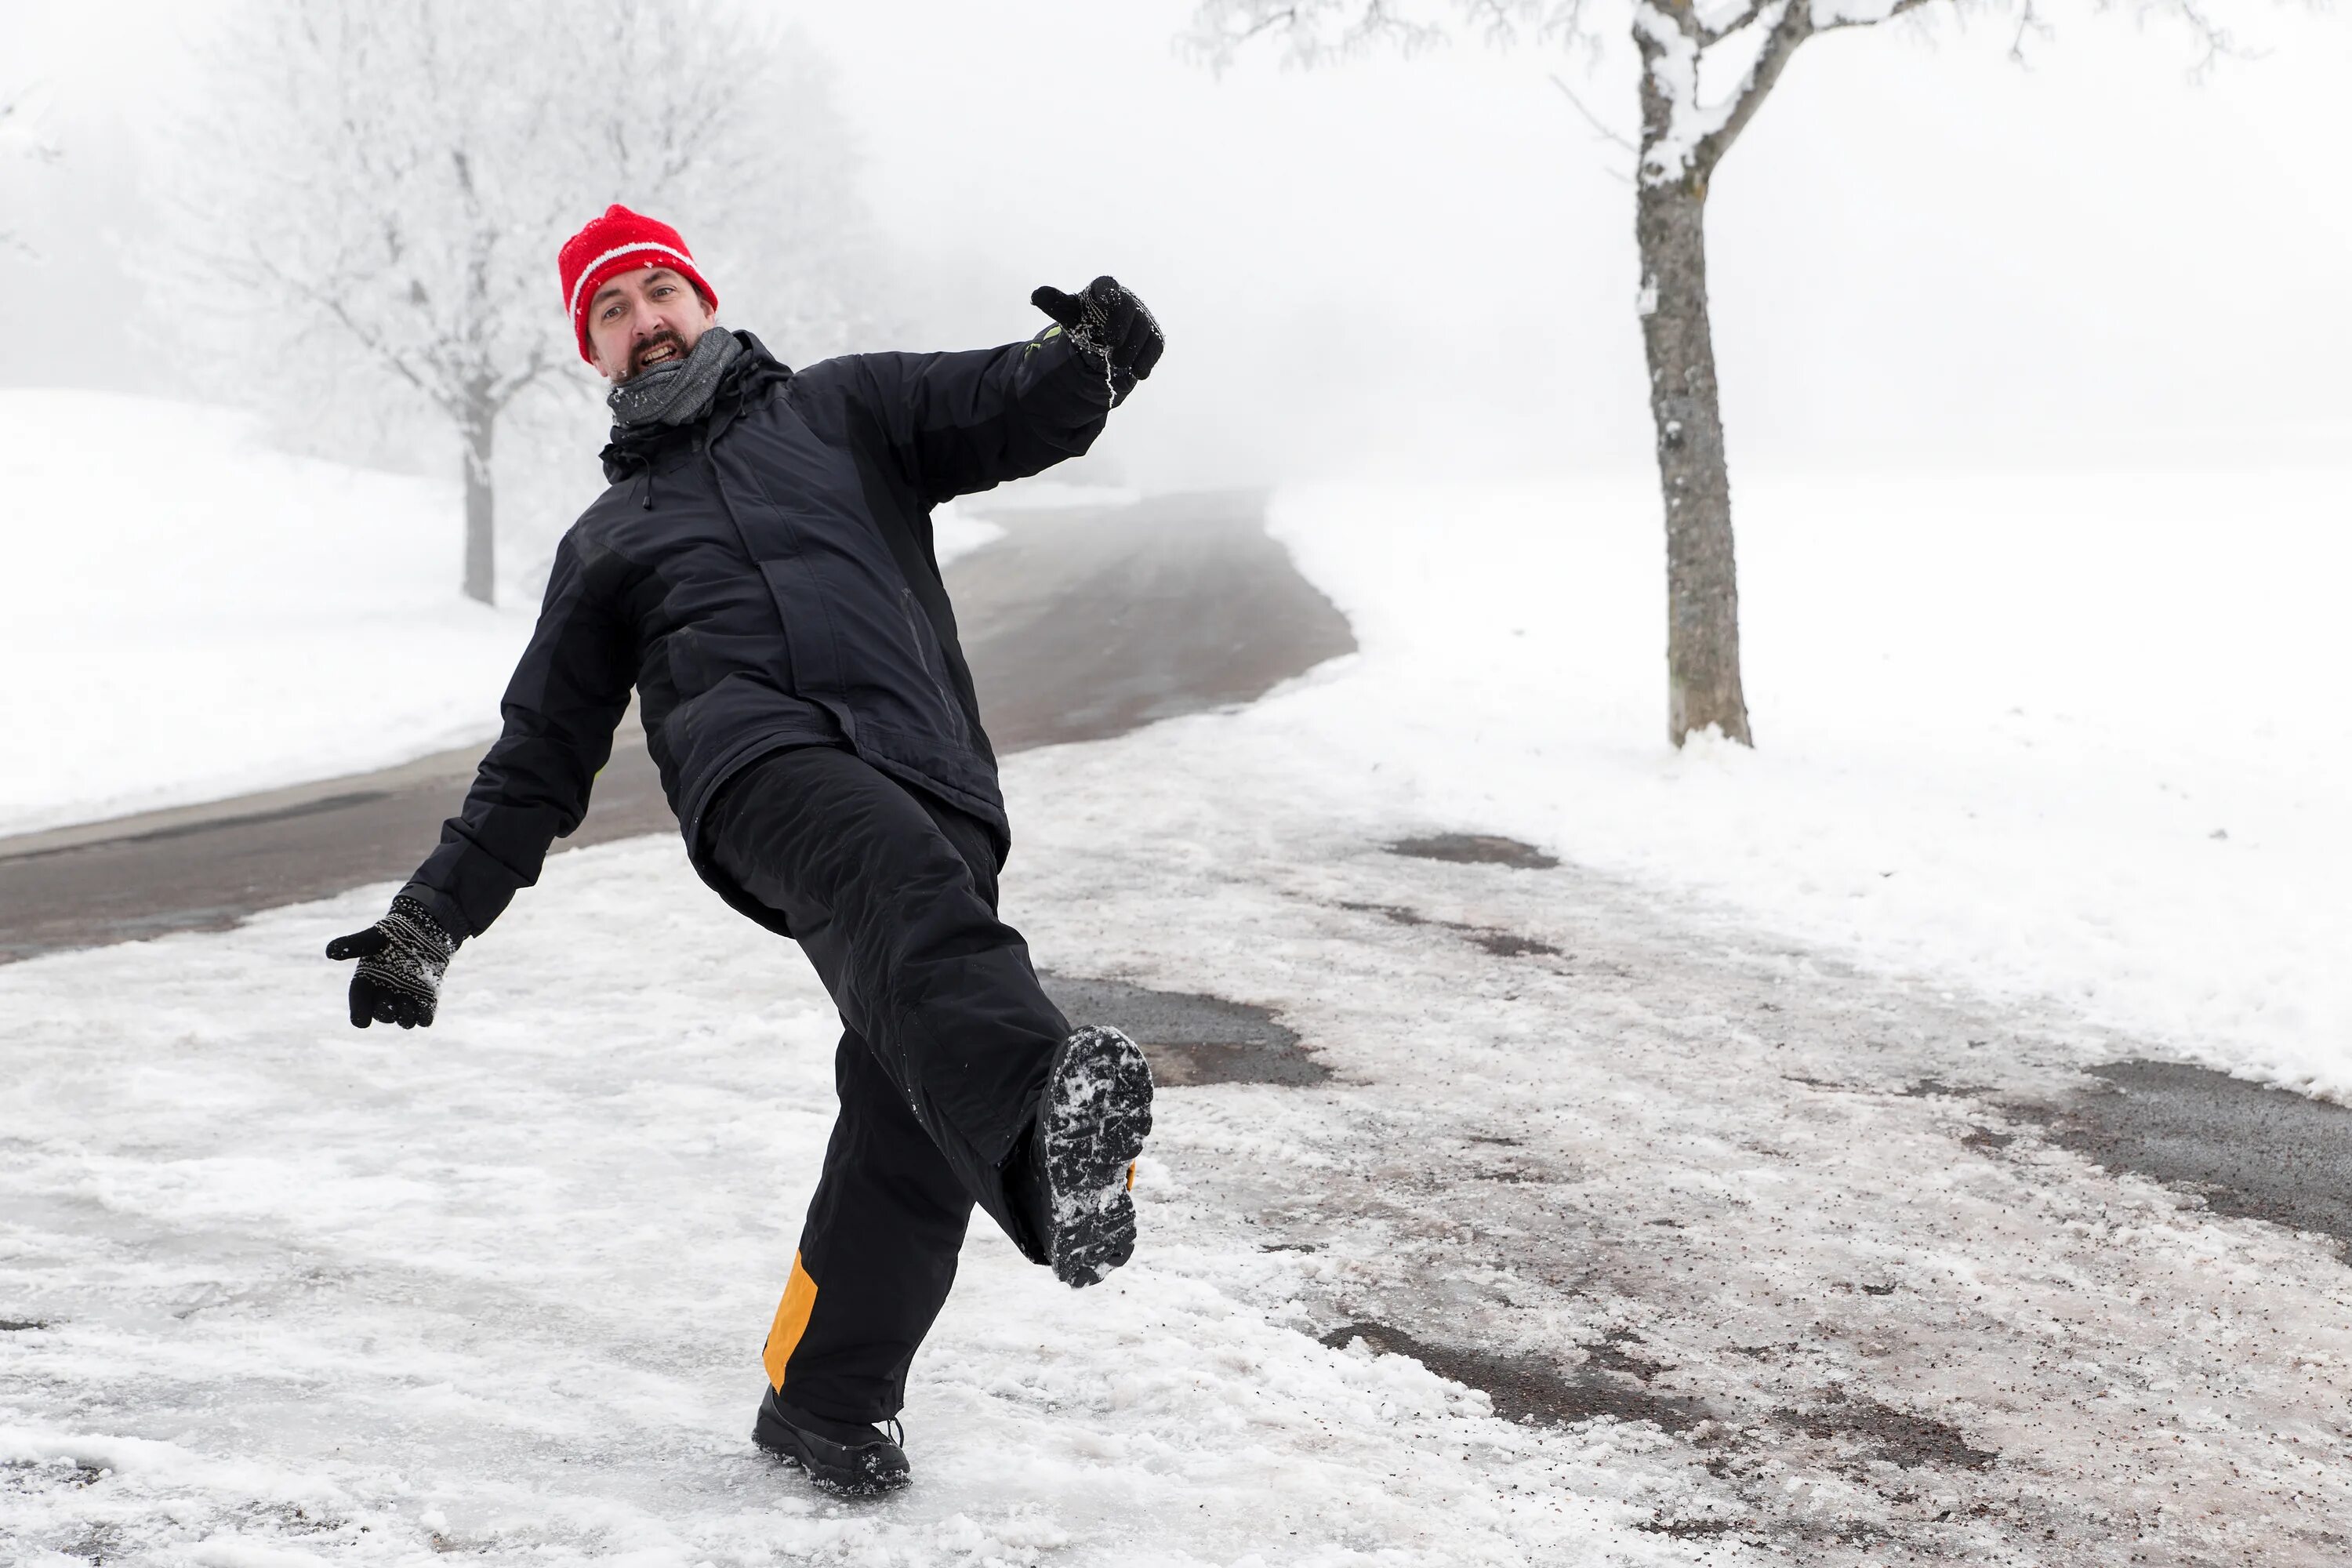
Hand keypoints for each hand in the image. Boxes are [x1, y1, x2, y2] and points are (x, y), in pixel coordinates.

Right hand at [326, 897, 458, 1028]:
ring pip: (403, 1017)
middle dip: (384, 1013)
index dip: (359, 1012)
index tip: (361, 1022)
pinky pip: (424, 1015)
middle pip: (382, 1012)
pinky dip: (424, 1017)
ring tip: (407, 1010)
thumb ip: (355, 945)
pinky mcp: (427, 997)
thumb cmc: (394, 933)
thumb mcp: (374, 937)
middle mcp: (385, 992)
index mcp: (368, 980)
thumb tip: (330, 952)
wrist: (423, 928)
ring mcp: (406, 997)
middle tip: (389, 1009)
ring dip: (405, 1017)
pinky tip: (425, 1017)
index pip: (360, 1000)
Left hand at [1031, 276, 1163, 400]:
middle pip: (1128, 308)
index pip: (1107, 286)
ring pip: (1144, 329)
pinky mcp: (1152, 337)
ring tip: (1118, 364)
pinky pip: (1155, 345)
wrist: (1102, 343)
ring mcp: (1142, 319)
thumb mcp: (1068, 315)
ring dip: (1132, 348)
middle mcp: (1126, 301)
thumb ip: (1055, 304)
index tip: (1103, 301)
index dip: (1107, 292)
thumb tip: (1037, 294)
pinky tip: (1138, 372)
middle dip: (1122, 326)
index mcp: (1104, 291)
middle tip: (1111, 344)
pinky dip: (1146, 360)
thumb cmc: (1085, 323)